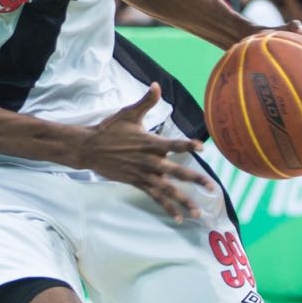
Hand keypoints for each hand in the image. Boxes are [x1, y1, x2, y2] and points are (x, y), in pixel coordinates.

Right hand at [78, 84, 213, 222]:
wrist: (89, 148)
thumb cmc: (110, 129)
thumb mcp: (128, 114)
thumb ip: (146, 102)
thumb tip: (157, 85)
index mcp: (150, 143)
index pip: (174, 144)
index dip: (188, 145)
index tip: (202, 148)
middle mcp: (150, 161)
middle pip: (177, 172)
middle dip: (196, 180)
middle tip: (212, 188)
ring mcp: (144, 174)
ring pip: (168, 190)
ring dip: (185, 201)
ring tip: (199, 212)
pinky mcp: (137, 182)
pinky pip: (156, 197)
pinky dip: (167, 207)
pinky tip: (179, 217)